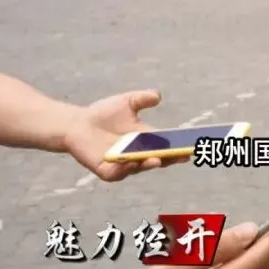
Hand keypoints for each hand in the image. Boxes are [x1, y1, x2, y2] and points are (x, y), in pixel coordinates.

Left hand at [62, 89, 187, 181]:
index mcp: (146, 140)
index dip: (180, 147)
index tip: (192, 145)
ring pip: (140, 168)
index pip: (167, 146)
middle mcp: (138, 155)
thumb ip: (142, 98)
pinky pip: (118, 173)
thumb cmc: (103, 113)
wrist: (77, 123)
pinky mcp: (107, 171)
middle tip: (182, 155)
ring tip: (157, 158)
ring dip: (149, 164)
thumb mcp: (126, 102)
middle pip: (159, 159)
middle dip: (170, 158)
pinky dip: (125, 169)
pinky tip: (130, 162)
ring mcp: (123, 164)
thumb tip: (158, 95)